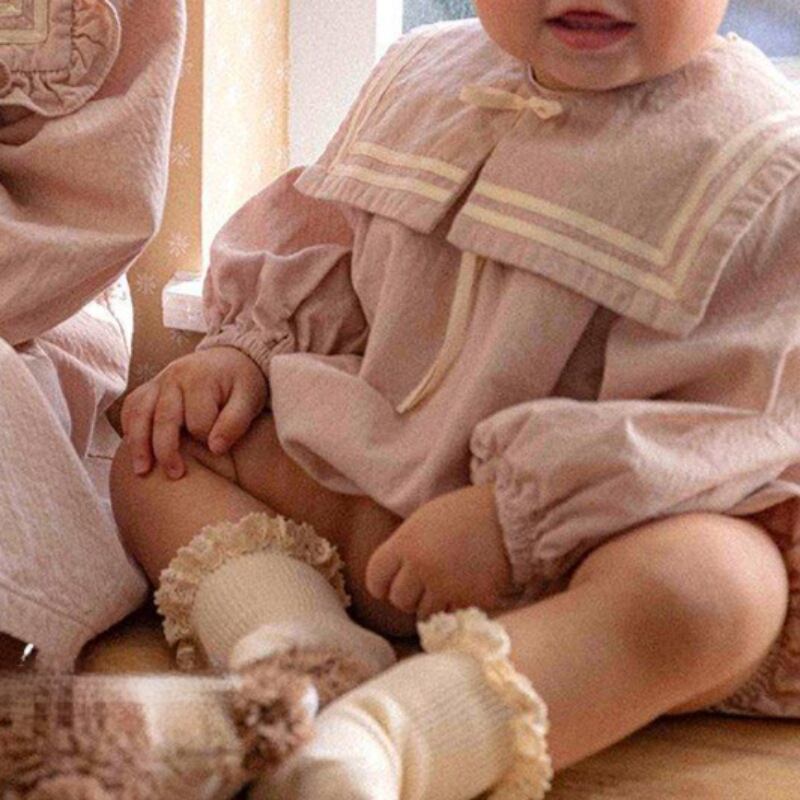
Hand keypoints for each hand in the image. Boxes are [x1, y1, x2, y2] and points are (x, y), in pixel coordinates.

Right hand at [120, 346, 266, 479]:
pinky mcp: (150, 387)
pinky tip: (133, 450)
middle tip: (175, 475)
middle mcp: (175, 377)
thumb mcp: (250, 398)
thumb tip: (214, 449)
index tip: (216, 447)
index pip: (198, 420)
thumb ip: (235, 422)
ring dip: (138, 444)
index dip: (207, 438)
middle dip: (167, 450)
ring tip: (142, 471)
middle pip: (164, 418)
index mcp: (200, 379)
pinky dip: (129, 428)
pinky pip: (132, 407)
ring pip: (139, 413)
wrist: (230, 357)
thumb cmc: (242, 383)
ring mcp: (159, 381)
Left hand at [365, 483, 517, 618]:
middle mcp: (421, 566)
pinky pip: (451, 616)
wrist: (510, 515)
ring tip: (447, 589)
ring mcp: (446, 585)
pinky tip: (464, 592)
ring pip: (423, 614)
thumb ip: (407, 545)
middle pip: (398, 600)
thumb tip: (393, 573)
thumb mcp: (426, 518)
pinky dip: (455, 609)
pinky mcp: (470, 600)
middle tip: (424, 586)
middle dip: (409, 596)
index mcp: (406, 541)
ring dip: (431, 606)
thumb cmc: (468, 511)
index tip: (387, 586)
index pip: (375, 576)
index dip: (380, 584)